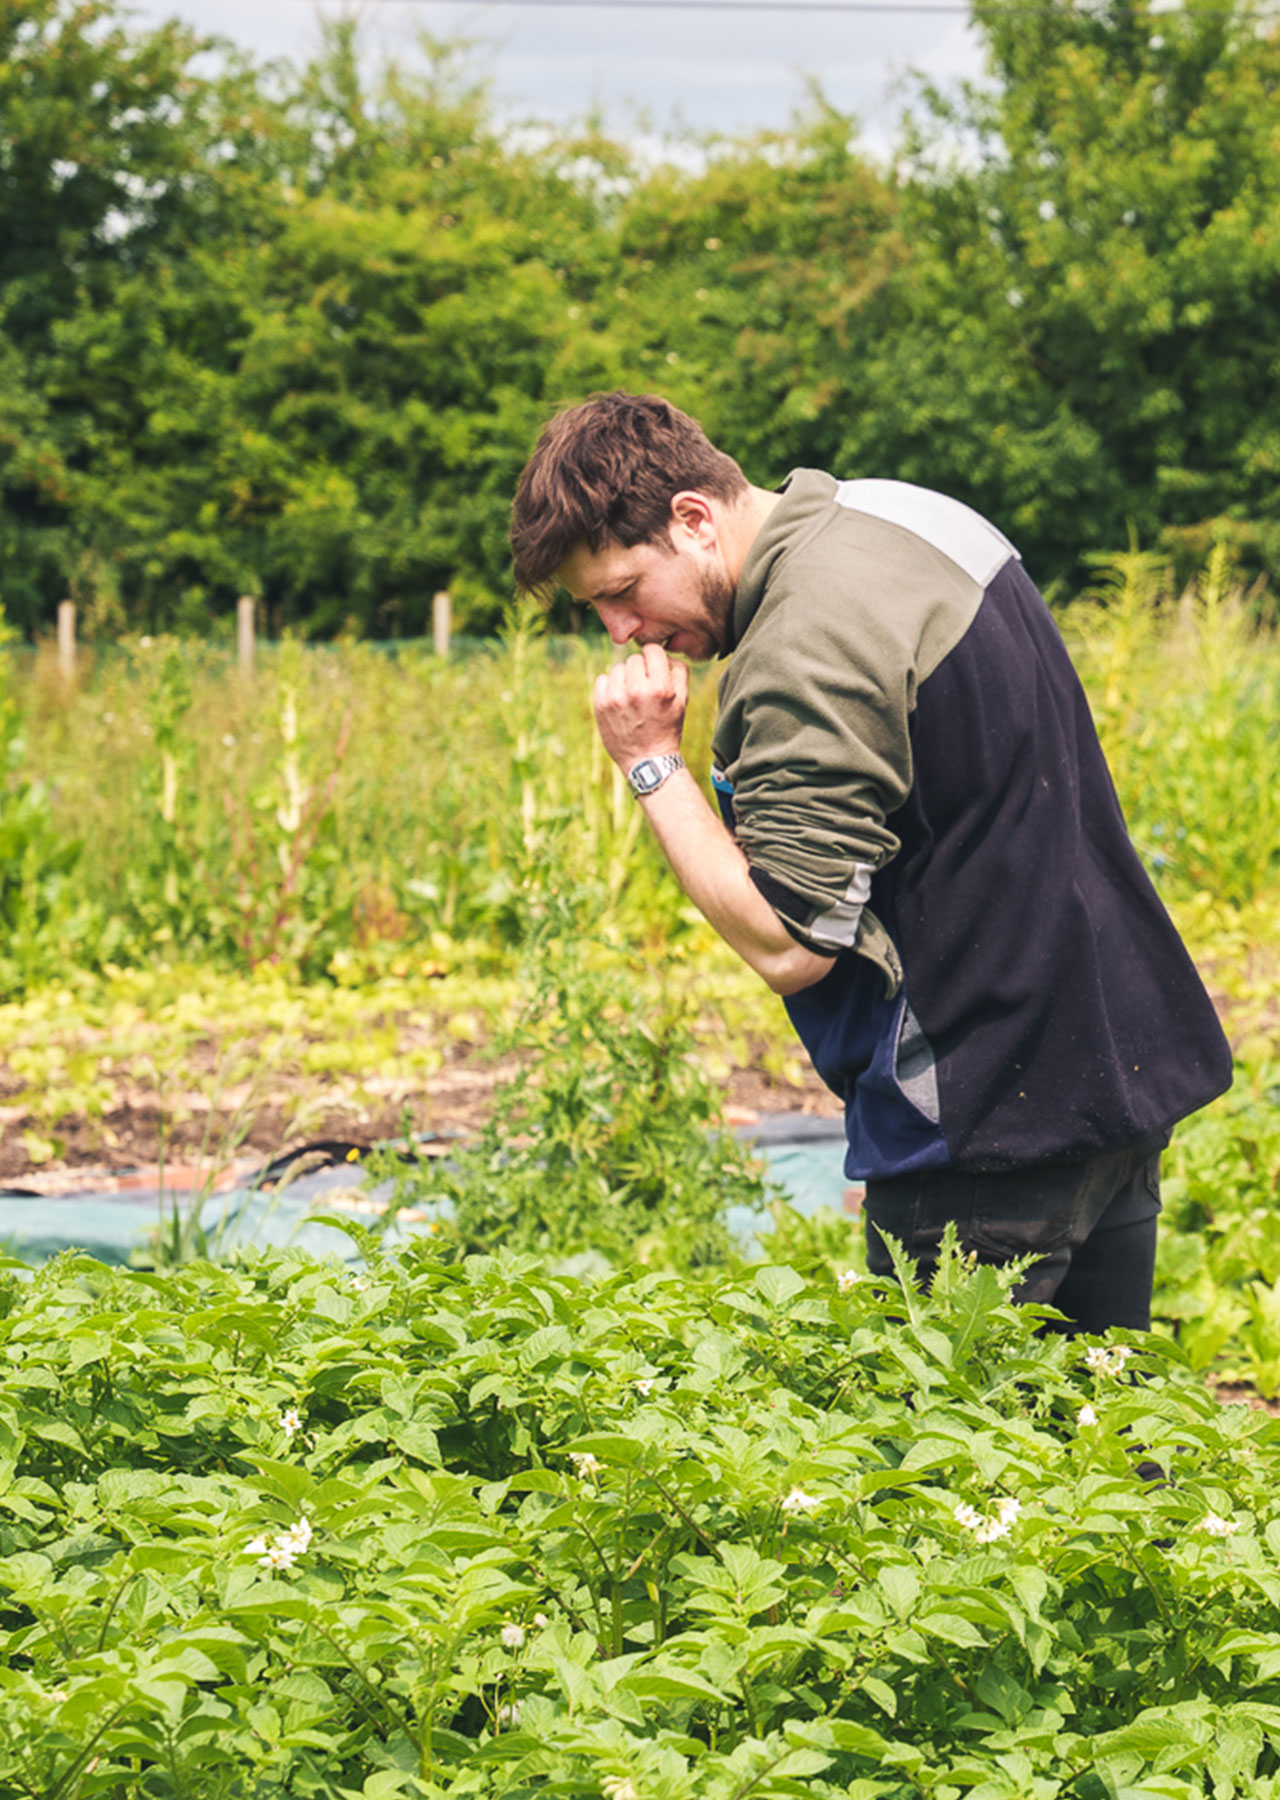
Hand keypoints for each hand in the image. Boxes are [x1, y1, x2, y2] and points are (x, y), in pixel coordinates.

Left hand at [592, 644, 688, 769]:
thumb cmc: (667, 729)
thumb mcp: (682, 701)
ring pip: (618, 668)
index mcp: (660, 688)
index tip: (653, 667)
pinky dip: (609, 686)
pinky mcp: (601, 705)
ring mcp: (616, 698)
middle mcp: (636, 690)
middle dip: (640, 670)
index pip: (652, 650)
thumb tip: (666, 655)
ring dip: (625, 678)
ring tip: (631, 696)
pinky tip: (618, 700)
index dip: (654, 657)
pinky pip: (602, 679)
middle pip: (634, 659)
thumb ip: (678, 672)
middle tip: (644, 688)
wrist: (647, 761)